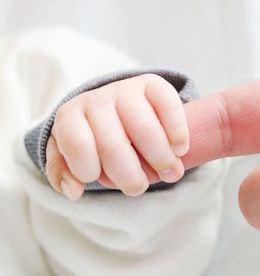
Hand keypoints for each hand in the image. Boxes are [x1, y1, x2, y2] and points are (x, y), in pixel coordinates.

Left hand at [46, 74, 187, 199]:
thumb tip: (73, 191)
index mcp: (71, 116)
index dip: (88, 169)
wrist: (115, 106)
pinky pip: (168, 105)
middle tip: (139, 188)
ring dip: (161, 159)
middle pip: (113, 144)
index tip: (98, 179)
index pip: (77, 144)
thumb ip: (64, 173)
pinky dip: (177, 132)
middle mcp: (97, 99)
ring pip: (144, 129)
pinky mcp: (153, 84)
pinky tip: (180, 150)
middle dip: (129, 176)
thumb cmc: (93, 138)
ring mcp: (126, 89)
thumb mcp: (70, 153)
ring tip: (171, 175)